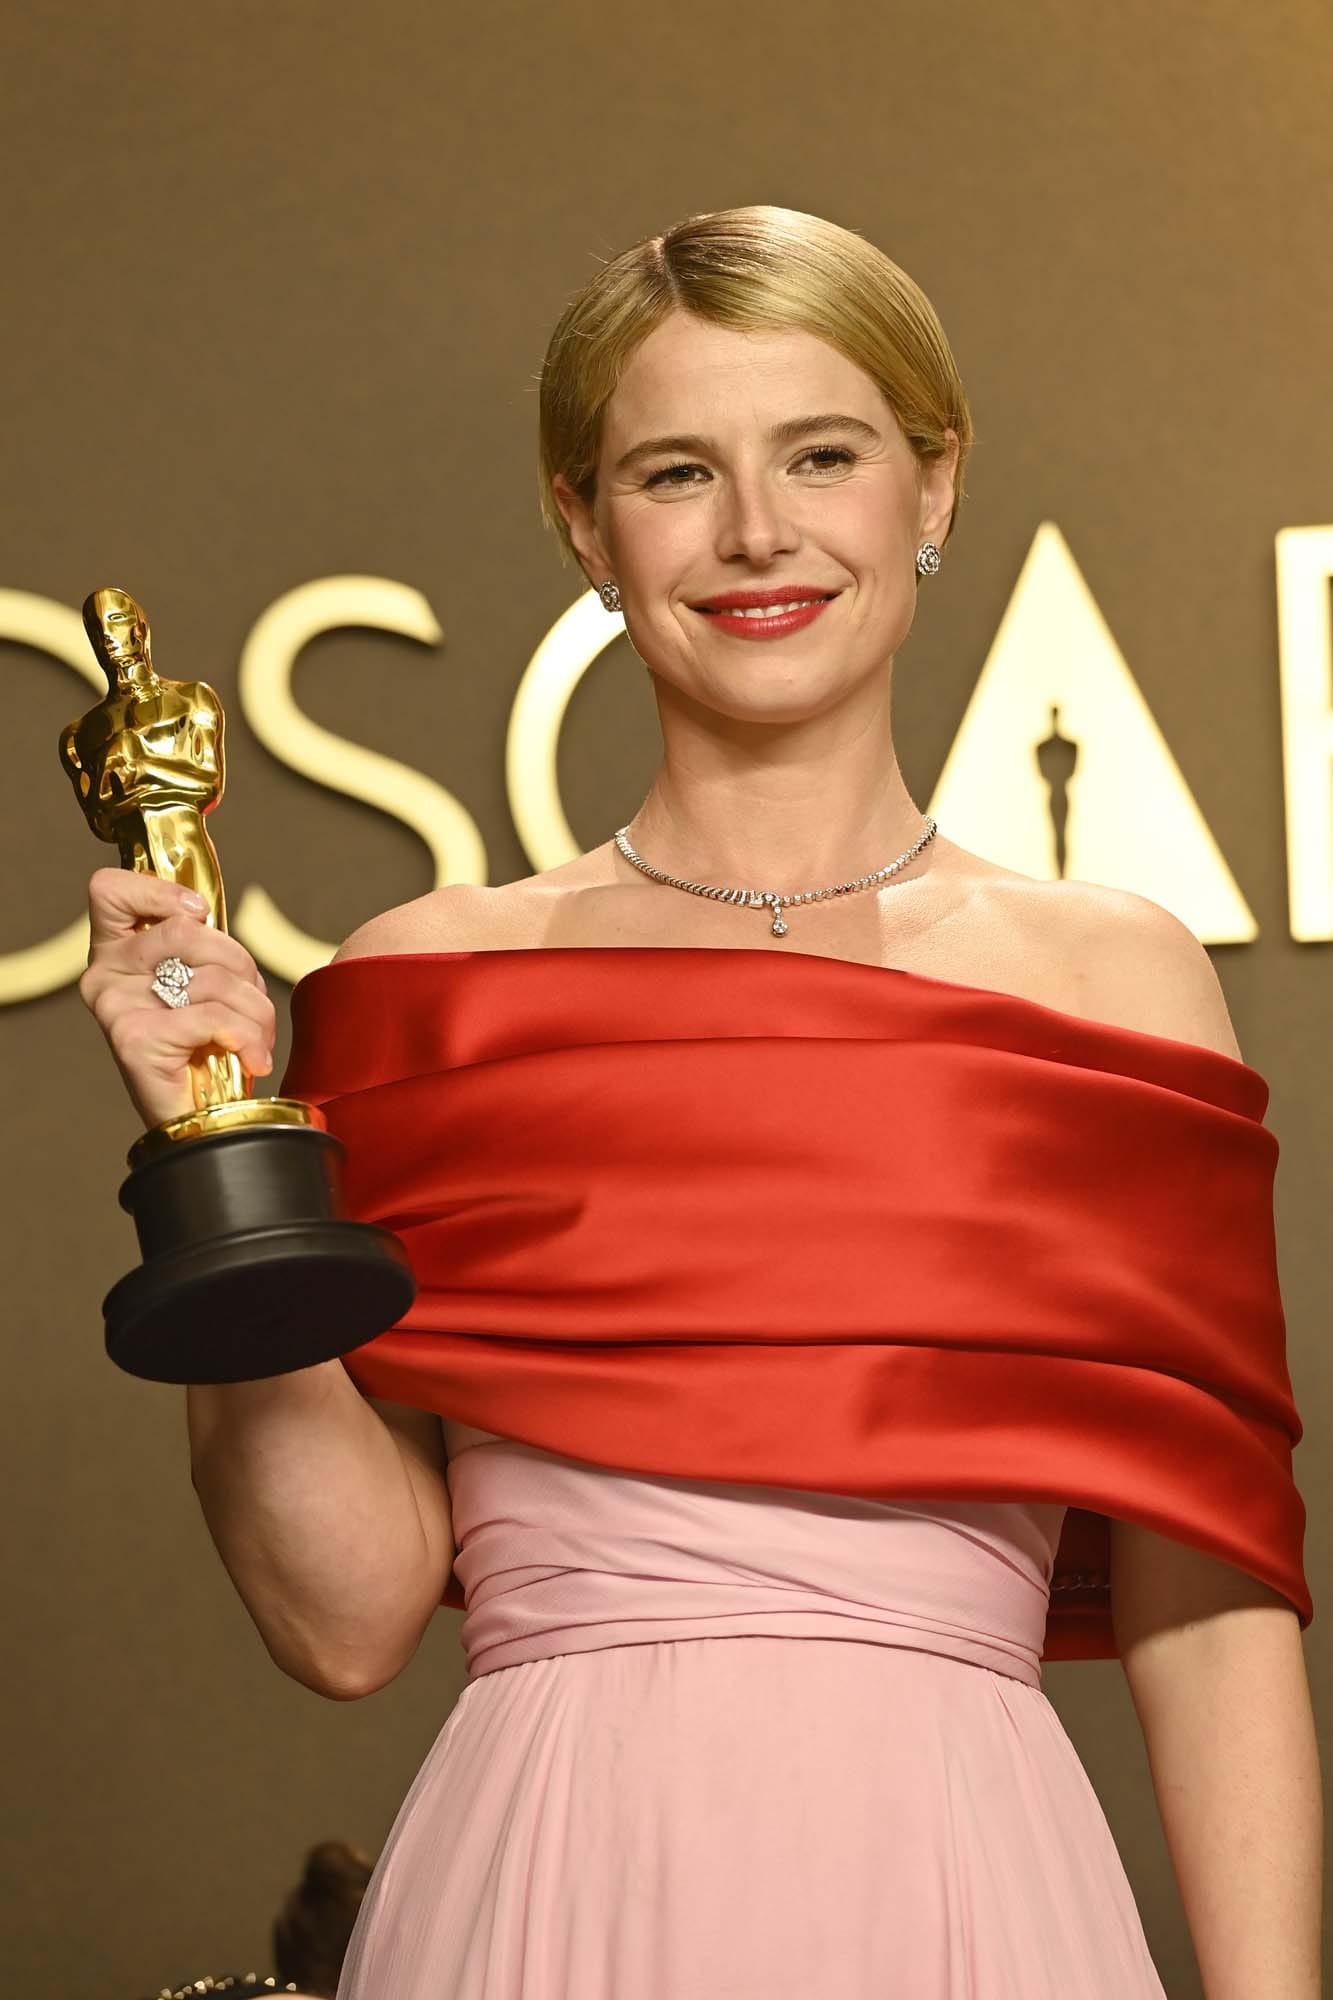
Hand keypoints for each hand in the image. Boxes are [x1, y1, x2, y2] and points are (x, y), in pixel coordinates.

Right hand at [78, 867, 276, 1128]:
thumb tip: (207, 910)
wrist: (196, 1120)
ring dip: (255, 1009)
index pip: (109, 891)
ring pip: (212, 976)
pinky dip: (249, 1037)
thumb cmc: (202, 1046)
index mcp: (114, 952)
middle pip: (187, 930)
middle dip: (241, 965)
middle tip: (251, 1002)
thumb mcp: (199, 982)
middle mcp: (103, 976)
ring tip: (257, 1037)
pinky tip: (254, 1057)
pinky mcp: (135, 1039)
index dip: (160, 891)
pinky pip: (214, 1017)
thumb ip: (197, 945)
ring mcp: (115, 1007)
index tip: (199, 914)